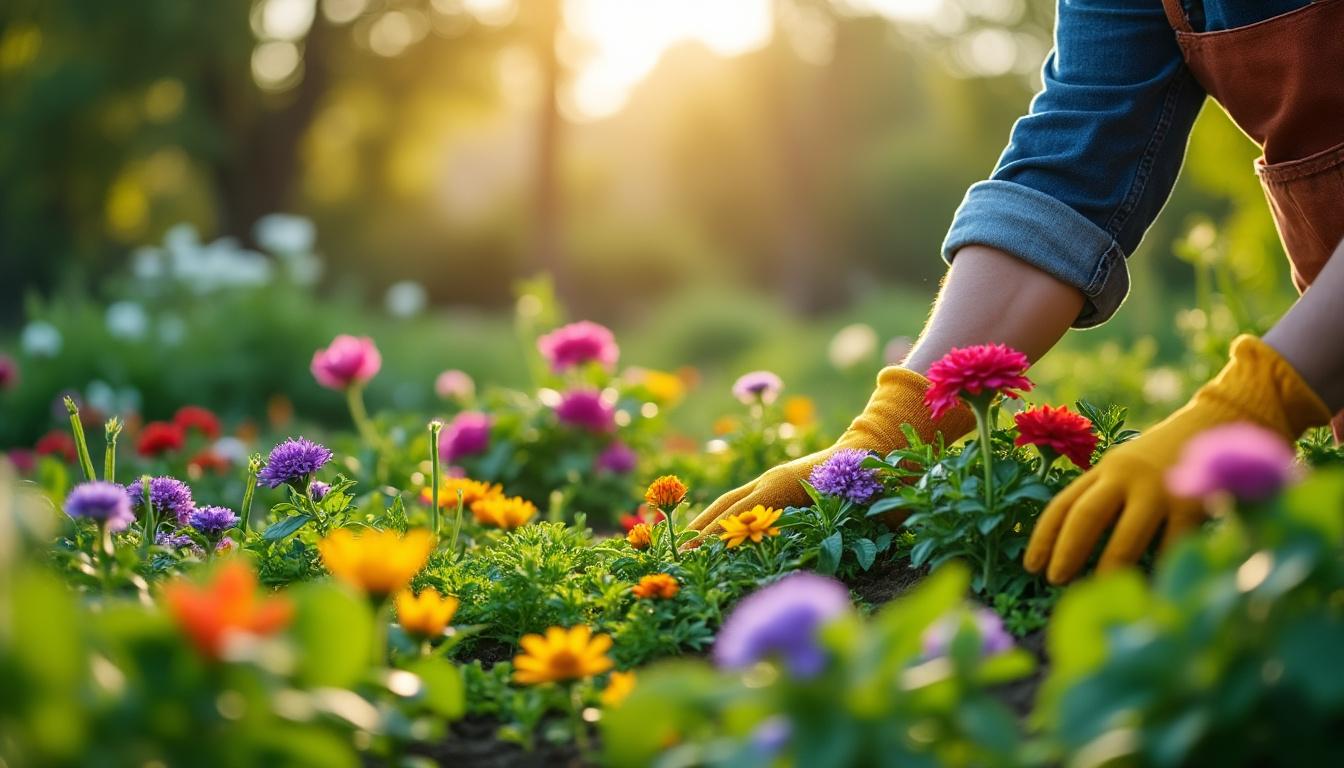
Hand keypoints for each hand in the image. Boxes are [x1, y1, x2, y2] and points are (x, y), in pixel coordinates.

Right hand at [686, 367, 974, 539]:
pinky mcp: (782, 484)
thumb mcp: (853, 512)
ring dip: (707, 524)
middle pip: (725, 509)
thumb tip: (788, 563)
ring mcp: (775, 480)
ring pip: (731, 503)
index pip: (738, 519)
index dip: (713, 540)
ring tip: (683, 547)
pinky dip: (724, 517)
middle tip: (672, 558)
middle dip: (698, 533)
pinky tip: (714, 534)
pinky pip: (744, 501)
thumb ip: (820, 536)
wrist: (887, 447)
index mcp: (784, 488)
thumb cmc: (876, 484)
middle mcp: (772, 482)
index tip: (688, 558)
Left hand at [1025, 335, 1330, 582]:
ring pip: (1126, 537)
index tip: (1030, 566)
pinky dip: (1159, 571)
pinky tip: (1150, 592)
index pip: (1063, 504)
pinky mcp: (1193, 503)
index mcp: (1104, 471)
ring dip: (1109, 569)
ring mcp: (1159, 489)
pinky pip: (1171, 545)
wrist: (1217, 424)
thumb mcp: (1124, 471)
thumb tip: (1069, 549)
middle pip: (1085, 516)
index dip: (1043, 537)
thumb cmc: (1161, 460)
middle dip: (1067, 551)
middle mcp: (1126, 477)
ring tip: (1101, 593)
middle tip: (1055, 580)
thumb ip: (1101, 498)